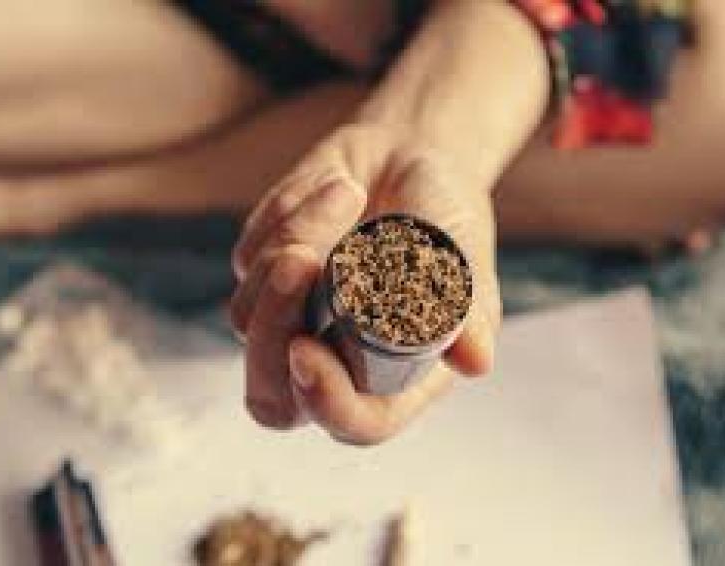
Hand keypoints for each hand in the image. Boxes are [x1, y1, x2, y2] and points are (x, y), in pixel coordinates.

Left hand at [231, 124, 501, 443]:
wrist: (415, 160)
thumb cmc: (447, 217)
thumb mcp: (466, 255)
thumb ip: (466, 306)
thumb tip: (475, 361)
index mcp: (395, 378)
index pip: (353, 422)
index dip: (326, 400)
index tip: (305, 348)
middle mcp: (337, 362)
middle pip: (272, 400)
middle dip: (273, 334)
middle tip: (299, 261)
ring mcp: (293, 322)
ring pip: (249, 318)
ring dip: (298, 240)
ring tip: (352, 194)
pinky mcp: (263, 276)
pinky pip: (251, 257)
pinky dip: (292, 213)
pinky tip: (339, 187)